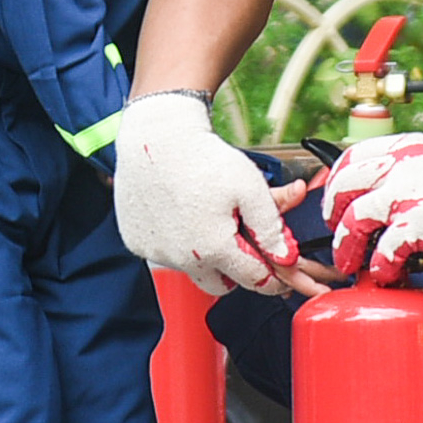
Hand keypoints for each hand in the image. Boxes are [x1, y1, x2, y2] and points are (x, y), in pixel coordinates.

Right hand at [114, 91, 299, 295]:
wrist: (157, 138)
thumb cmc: (204, 159)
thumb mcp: (251, 188)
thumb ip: (271, 228)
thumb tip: (285, 257)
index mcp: (214, 249)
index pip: (254, 279)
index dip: (273, 276)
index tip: (281, 270)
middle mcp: (183, 259)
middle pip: (220, 285)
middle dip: (236, 271)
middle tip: (243, 246)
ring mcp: (157, 252)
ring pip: (191, 268)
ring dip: (204, 254)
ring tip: (209, 218)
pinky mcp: (137, 242)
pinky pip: (164, 253)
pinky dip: (176, 242)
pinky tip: (182, 213)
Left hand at [322, 132, 422, 283]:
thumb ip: (405, 172)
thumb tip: (370, 197)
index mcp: (407, 146)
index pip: (351, 157)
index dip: (335, 183)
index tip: (334, 204)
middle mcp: (403, 162)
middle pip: (343, 185)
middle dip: (333, 215)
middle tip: (339, 237)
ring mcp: (409, 191)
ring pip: (354, 220)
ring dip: (348, 248)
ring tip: (354, 264)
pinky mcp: (420, 222)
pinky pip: (383, 250)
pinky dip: (382, 267)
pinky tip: (391, 273)